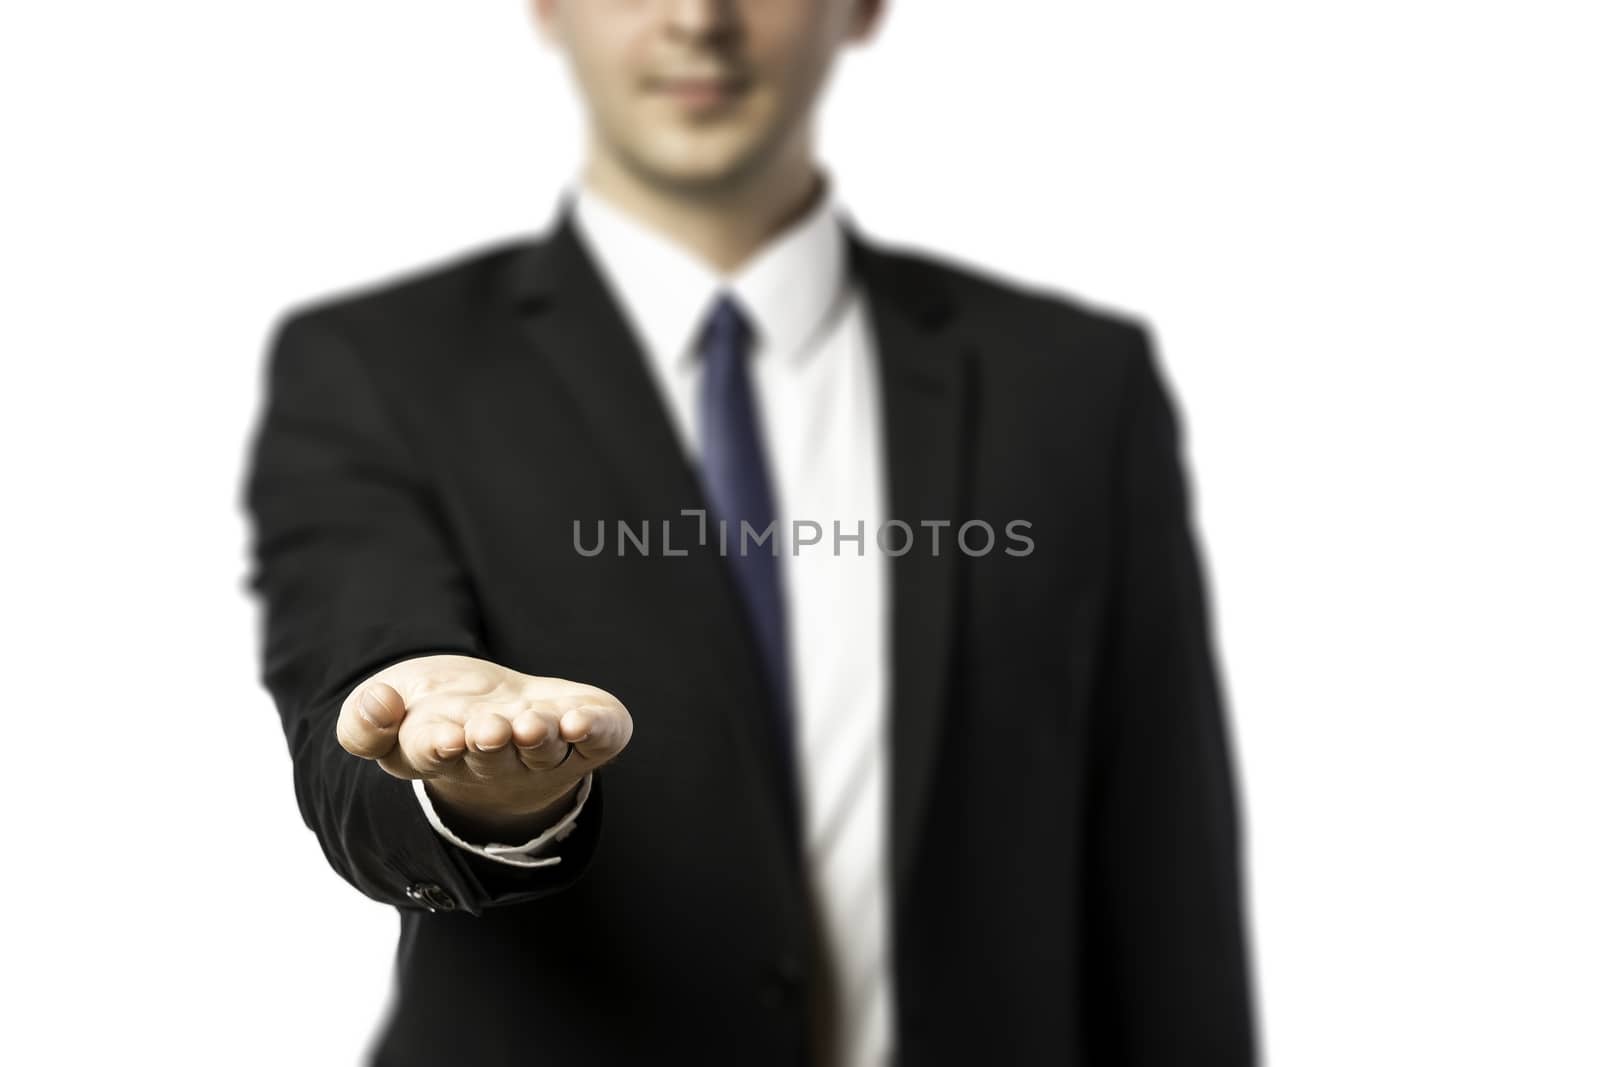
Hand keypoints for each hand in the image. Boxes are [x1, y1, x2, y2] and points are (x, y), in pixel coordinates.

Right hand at [336, 654, 631, 840]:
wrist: (499, 711)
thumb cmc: (439, 708)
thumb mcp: (387, 703)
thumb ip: (365, 718)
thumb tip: (378, 703)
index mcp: (436, 751)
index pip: (427, 755)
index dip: (436, 746)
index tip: (445, 737)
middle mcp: (492, 761)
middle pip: (491, 758)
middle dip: (492, 743)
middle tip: (490, 730)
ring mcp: (541, 752)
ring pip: (542, 752)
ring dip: (539, 739)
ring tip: (534, 726)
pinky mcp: (586, 738)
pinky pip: (597, 741)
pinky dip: (594, 731)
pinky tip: (583, 722)